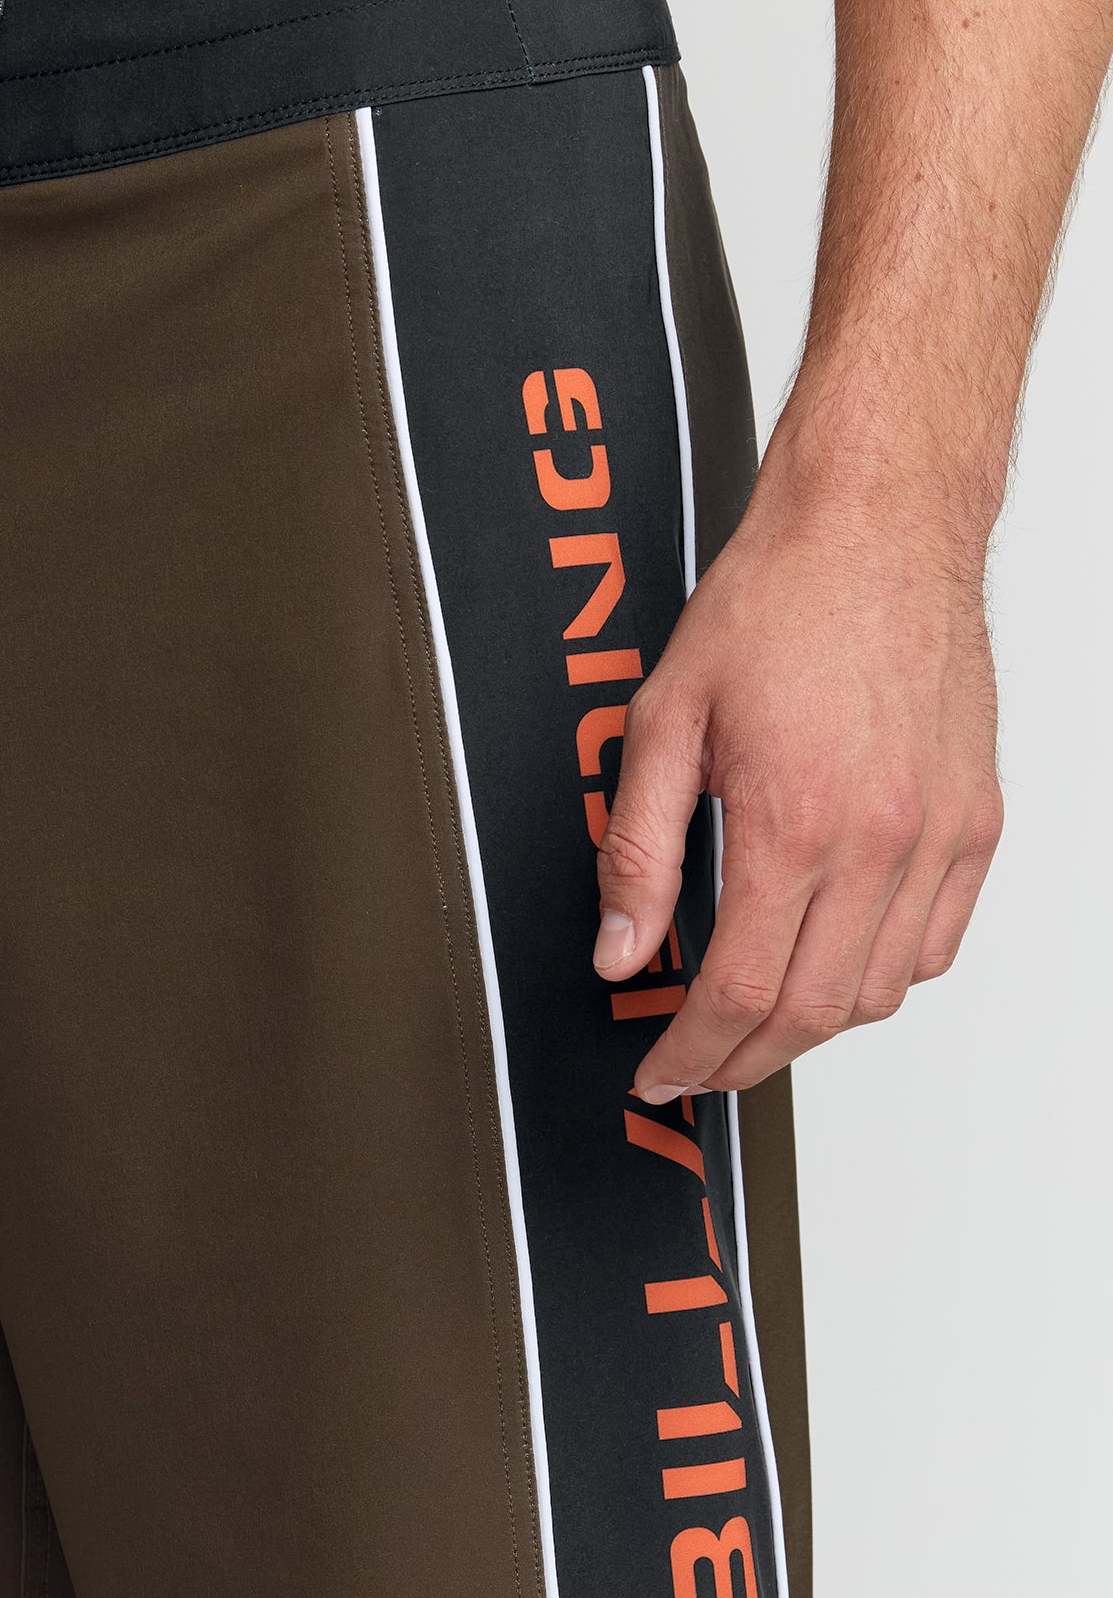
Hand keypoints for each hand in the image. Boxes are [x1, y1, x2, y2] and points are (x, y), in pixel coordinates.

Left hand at [592, 452, 1003, 1101]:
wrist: (877, 527)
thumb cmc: (774, 604)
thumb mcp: (664, 723)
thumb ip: (639, 854)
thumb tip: (620, 955)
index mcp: (794, 821)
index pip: (742, 990)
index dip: (693, 1050)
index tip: (661, 1070)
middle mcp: (880, 840)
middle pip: (814, 1011)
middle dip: (744, 1060)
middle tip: (696, 1066)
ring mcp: (940, 835)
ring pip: (880, 991)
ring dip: (811, 1026)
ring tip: (753, 1021)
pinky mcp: (977, 820)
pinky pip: (935, 943)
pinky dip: (880, 976)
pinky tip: (830, 963)